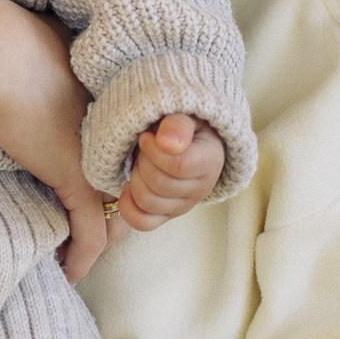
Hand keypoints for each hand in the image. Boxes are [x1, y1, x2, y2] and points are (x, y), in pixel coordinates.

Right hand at [0, 0, 112, 280]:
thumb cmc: (14, 47)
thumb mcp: (56, 59)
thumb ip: (67, 82)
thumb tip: (48, 80)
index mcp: (122, 104)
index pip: (130, 160)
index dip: (115, 183)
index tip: (95, 199)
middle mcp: (125, 135)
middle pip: (130, 191)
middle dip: (113, 217)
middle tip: (85, 236)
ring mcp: (106, 159)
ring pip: (117, 218)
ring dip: (97, 241)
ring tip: (75, 254)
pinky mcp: (81, 183)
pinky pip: (90, 235)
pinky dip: (81, 259)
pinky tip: (68, 271)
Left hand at [116, 115, 224, 229]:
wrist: (182, 140)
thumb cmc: (181, 125)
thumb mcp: (184, 115)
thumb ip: (178, 125)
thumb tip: (168, 143)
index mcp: (211, 160)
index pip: (178, 166)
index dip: (154, 150)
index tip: (147, 136)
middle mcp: (202, 188)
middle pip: (159, 184)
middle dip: (143, 161)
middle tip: (144, 147)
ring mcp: (184, 205)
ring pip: (147, 202)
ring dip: (135, 178)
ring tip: (141, 162)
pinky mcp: (166, 216)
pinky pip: (143, 222)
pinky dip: (128, 205)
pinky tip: (129, 186)